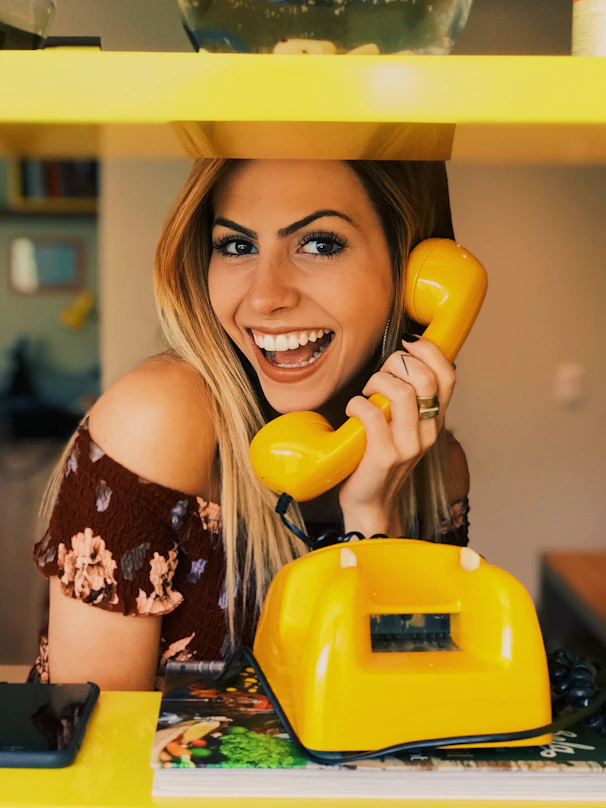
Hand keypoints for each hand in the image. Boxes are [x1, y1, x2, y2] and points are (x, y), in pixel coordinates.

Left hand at [338, 338, 455, 536]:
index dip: (430, 352)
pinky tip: (353, 410)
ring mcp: (408, 446)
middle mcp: (428, 432)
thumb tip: (401, 358)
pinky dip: (357, 404)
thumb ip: (409, 398)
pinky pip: (372, 414)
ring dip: (376, 382)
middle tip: (380, 375)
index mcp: (435, 420)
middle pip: (424, 378)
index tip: (407, 346)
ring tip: (366, 394)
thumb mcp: (405, 427)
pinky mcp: (384, 456)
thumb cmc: (381, 458)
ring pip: (402, 393)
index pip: (449, 376)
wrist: (371, 503)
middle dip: (396, 364)